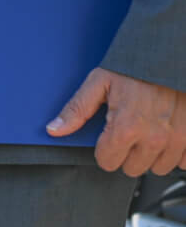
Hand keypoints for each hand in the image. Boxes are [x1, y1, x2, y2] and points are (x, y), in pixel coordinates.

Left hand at [48, 67, 185, 174]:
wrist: (170, 57)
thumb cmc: (135, 68)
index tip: (108, 136)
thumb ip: (77, 109)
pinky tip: (167, 134)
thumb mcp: (99, 82)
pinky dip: (174, 152)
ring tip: (149, 130)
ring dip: (151, 154)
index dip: (104, 150)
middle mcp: (153, 138)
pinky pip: (182, 163)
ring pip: (157, 168)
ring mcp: (177, 141)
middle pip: (132, 169)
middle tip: (129, 130)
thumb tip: (54, 130)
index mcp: (126, 127)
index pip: (107, 163)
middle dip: (127, 153)